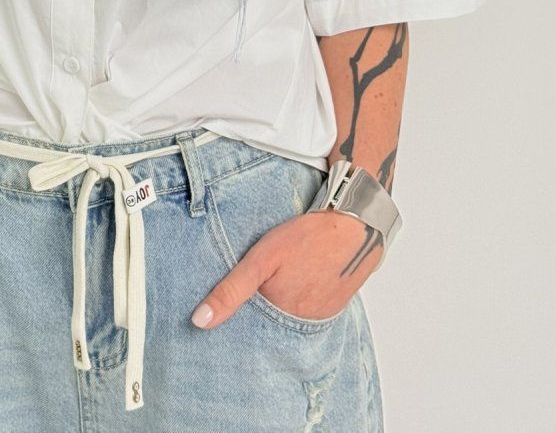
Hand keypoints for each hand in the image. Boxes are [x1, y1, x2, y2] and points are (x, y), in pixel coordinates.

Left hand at [190, 209, 382, 328]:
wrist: (355, 227)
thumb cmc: (306, 238)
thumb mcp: (261, 259)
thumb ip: (231, 290)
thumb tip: (200, 321)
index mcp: (280, 315)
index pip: (249, 328)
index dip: (236, 316)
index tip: (222, 310)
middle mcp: (301, 324)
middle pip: (269, 323)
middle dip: (257, 311)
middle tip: (256, 284)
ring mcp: (320, 316)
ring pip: (289, 317)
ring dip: (279, 304)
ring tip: (276, 281)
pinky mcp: (334, 305)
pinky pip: (308, 309)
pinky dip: (298, 299)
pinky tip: (296, 280)